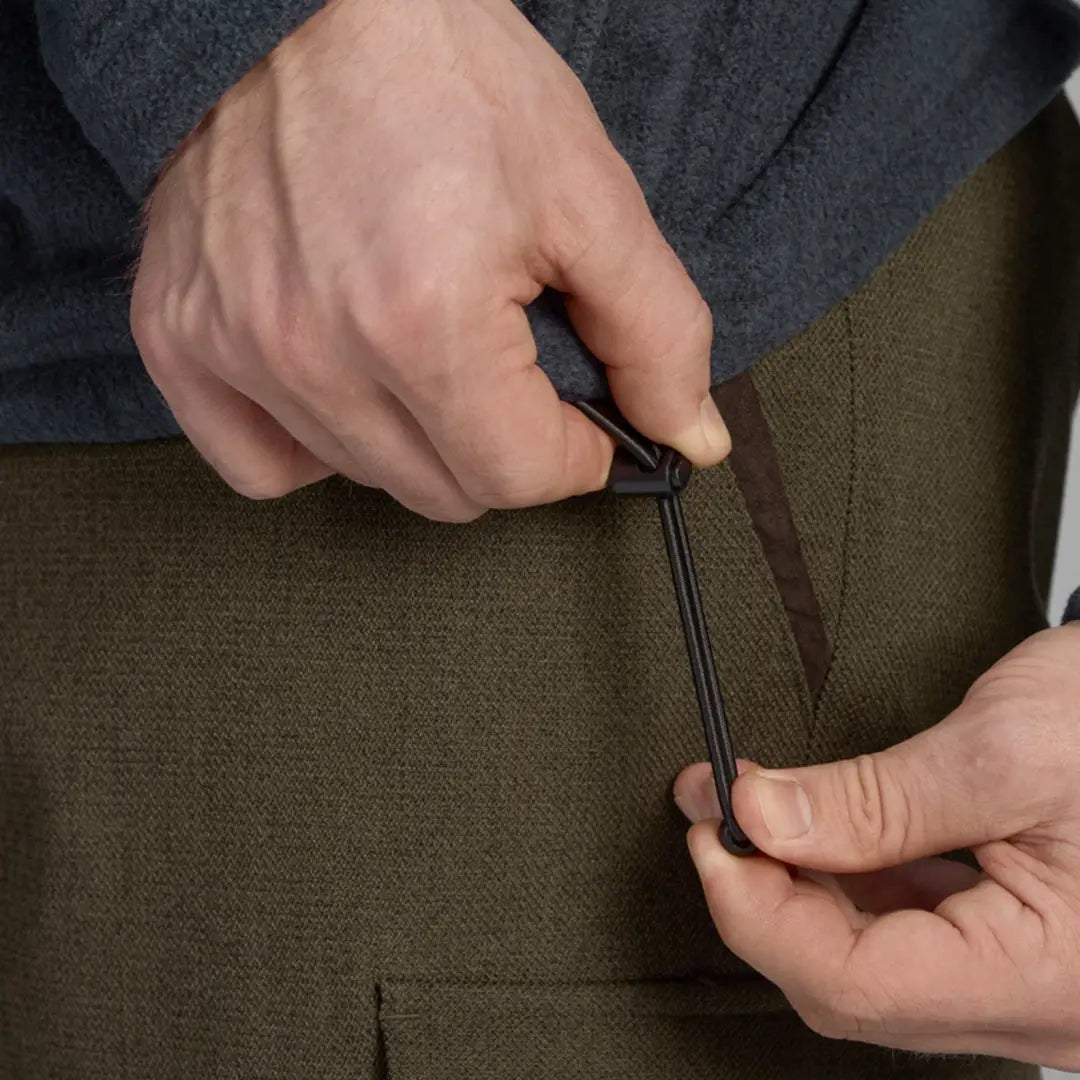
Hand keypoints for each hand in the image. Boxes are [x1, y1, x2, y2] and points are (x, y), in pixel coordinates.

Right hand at [131, 0, 727, 519]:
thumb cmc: (445, 75)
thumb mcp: (587, 193)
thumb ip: (658, 333)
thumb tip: (691, 438)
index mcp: (426, 321)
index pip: (521, 477)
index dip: (574, 451)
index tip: (578, 415)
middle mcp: (316, 353)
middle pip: (446, 493)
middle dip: (502, 448)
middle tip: (508, 370)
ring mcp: (235, 350)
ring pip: (366, 480)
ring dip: (420, 440)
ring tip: (426, 350)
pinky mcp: (180, 337)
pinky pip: (258, 465)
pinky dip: (313, 447)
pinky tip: (345, 386)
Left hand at [674, 622, 1079, 1068]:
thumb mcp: (1002, 751)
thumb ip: (873, 801)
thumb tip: (760, 819)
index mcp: (1047, 979)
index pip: (855, 983)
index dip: (756, 910)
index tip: (709, 832)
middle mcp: (1040, 1005)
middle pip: (853, 981)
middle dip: (766, 891)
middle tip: (717, 807)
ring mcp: (1031, 986)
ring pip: (874, 965)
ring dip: (801, 885)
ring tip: (752, 808)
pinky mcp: (1021, 953)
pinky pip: (910, 940)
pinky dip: (851, 886)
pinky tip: (821, 833)